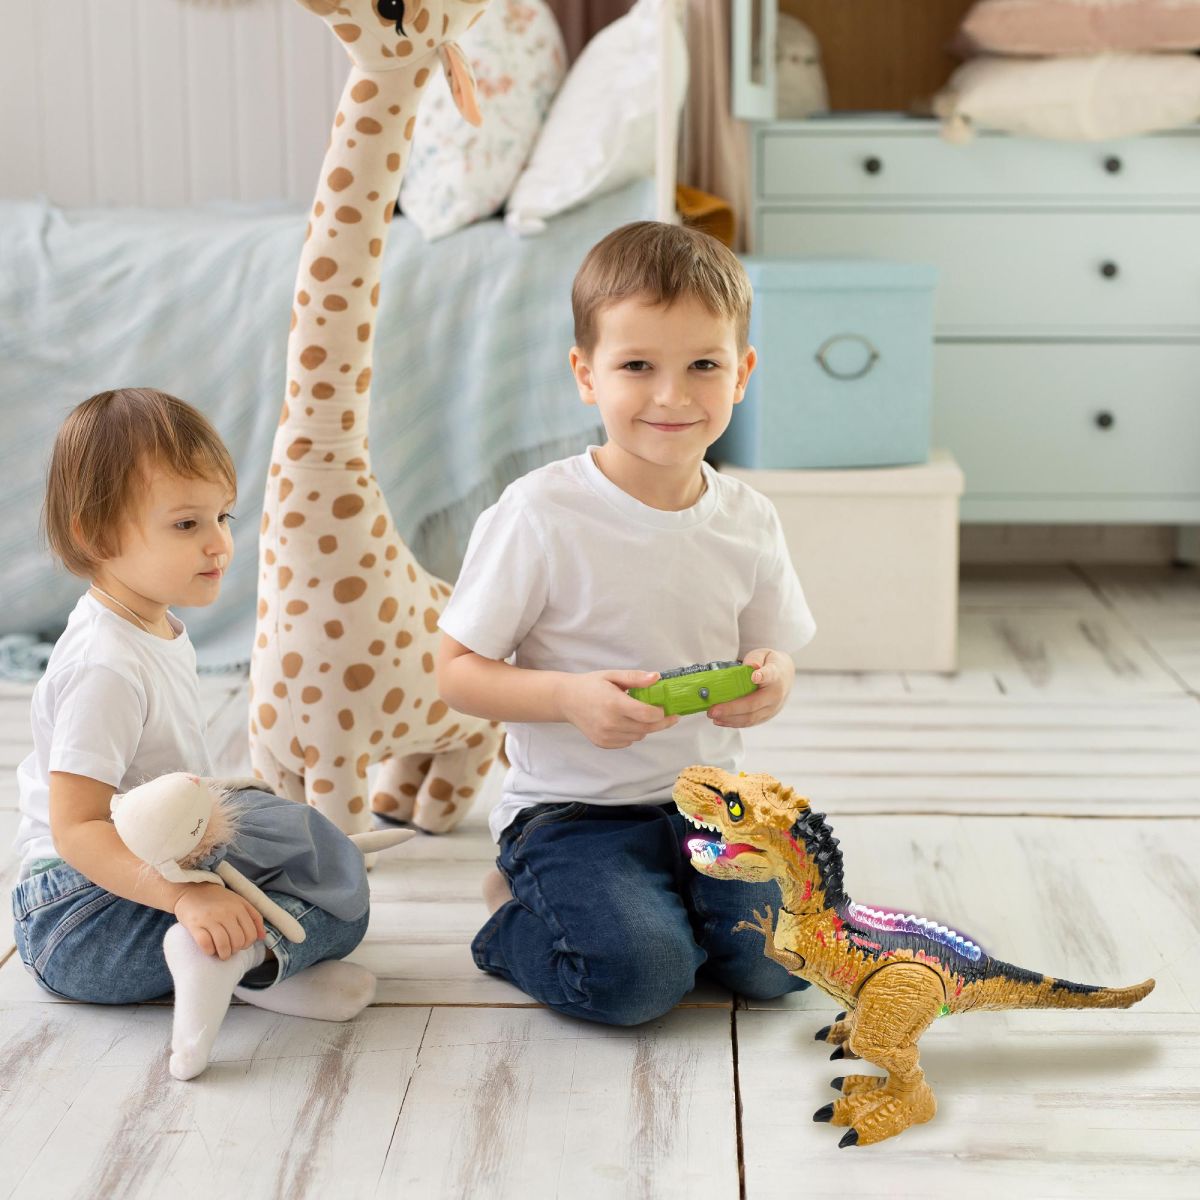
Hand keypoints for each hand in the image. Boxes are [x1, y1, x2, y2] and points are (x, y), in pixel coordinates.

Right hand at [174, 883, 265, 959]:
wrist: (191, 890)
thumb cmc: (218, 899)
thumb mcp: (240, 902)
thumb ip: (254, 917)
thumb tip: (262, 937)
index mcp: (239, 907)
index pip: (251, 934)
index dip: (247, 944)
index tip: (240, 944)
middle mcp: (226, 912)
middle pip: (238, 941)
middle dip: (235, 950)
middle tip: (230, 949)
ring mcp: (210, 918)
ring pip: (224, 945)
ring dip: (224, 954)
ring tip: (221, 953)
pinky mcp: (195, 924)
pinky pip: (206, 944)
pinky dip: (209, 951)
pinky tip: (210, 949)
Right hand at [557, 670, 679, 748]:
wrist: (566, 700)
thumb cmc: (591, 685)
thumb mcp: (613, 675)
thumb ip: (636, 678)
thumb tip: (657, 677)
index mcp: (614, 704)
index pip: (647, 715)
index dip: (662, 713)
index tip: (669, 708)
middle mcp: (610, 723)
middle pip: (647, 728)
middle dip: (661, 723)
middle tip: (669, 716)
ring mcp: (606, 735)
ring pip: (638, 736)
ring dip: (645, 727)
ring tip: (640, 715)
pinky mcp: (603, 743)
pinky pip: (627, 742)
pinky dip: (632, 733)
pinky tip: (626, 722)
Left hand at [707, 649, 794, 728]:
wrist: (785, 675)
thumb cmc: (770, 664)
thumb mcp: (764, 654)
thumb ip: (755, 658)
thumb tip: (751, 665)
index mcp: (776, 675)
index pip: (770, 675)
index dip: (763, 676)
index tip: (755, 677)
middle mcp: (776, 694)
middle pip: (753, 704)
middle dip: (731, 709)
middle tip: (713, 710)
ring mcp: (772, 708)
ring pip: (751, 718)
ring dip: (730, 719)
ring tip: (713, 716)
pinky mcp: (767, 716)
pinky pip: (750, 722)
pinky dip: (734, 723)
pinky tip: (721, 721)